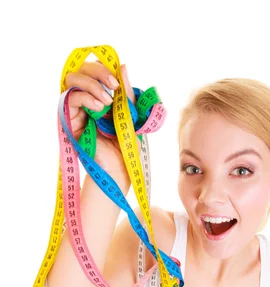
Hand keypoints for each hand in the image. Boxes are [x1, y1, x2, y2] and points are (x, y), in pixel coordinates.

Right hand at [64, 61, 135, 181]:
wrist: (119, 168)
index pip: (94, 70)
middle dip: (98, 72)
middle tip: (114, 86)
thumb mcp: (130, 114)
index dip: (104, 68)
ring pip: (72, 79)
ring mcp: (75, 109)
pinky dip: (85, 97)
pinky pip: (70, 98)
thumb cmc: (125, 144)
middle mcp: (84, 99)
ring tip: (107, 102)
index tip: (118, 80)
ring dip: (91, 85)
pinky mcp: (68, 120)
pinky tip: (99, 108)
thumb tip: (122, 65)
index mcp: (100, 96)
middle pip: (81, 69)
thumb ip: (126, 92)